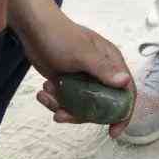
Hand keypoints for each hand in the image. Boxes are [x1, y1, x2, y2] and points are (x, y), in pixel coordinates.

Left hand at [27, 19, 134, 137]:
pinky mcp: (70, 83)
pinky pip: (68, 102)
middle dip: (81, 115)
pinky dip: (55, 102)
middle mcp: (101, 74)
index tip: (113, 132)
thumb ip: (103, 69)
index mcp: (111, 64)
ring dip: (63, 106)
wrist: (32, 26)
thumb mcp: (82, 53)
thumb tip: (125, 83)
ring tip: (46, 94)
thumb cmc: (59, 34)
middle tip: (62, 115)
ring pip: (82, 107)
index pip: (126, 93)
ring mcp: (85, 80)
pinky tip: (42, 92)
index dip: (123, 115)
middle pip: (103, 106)